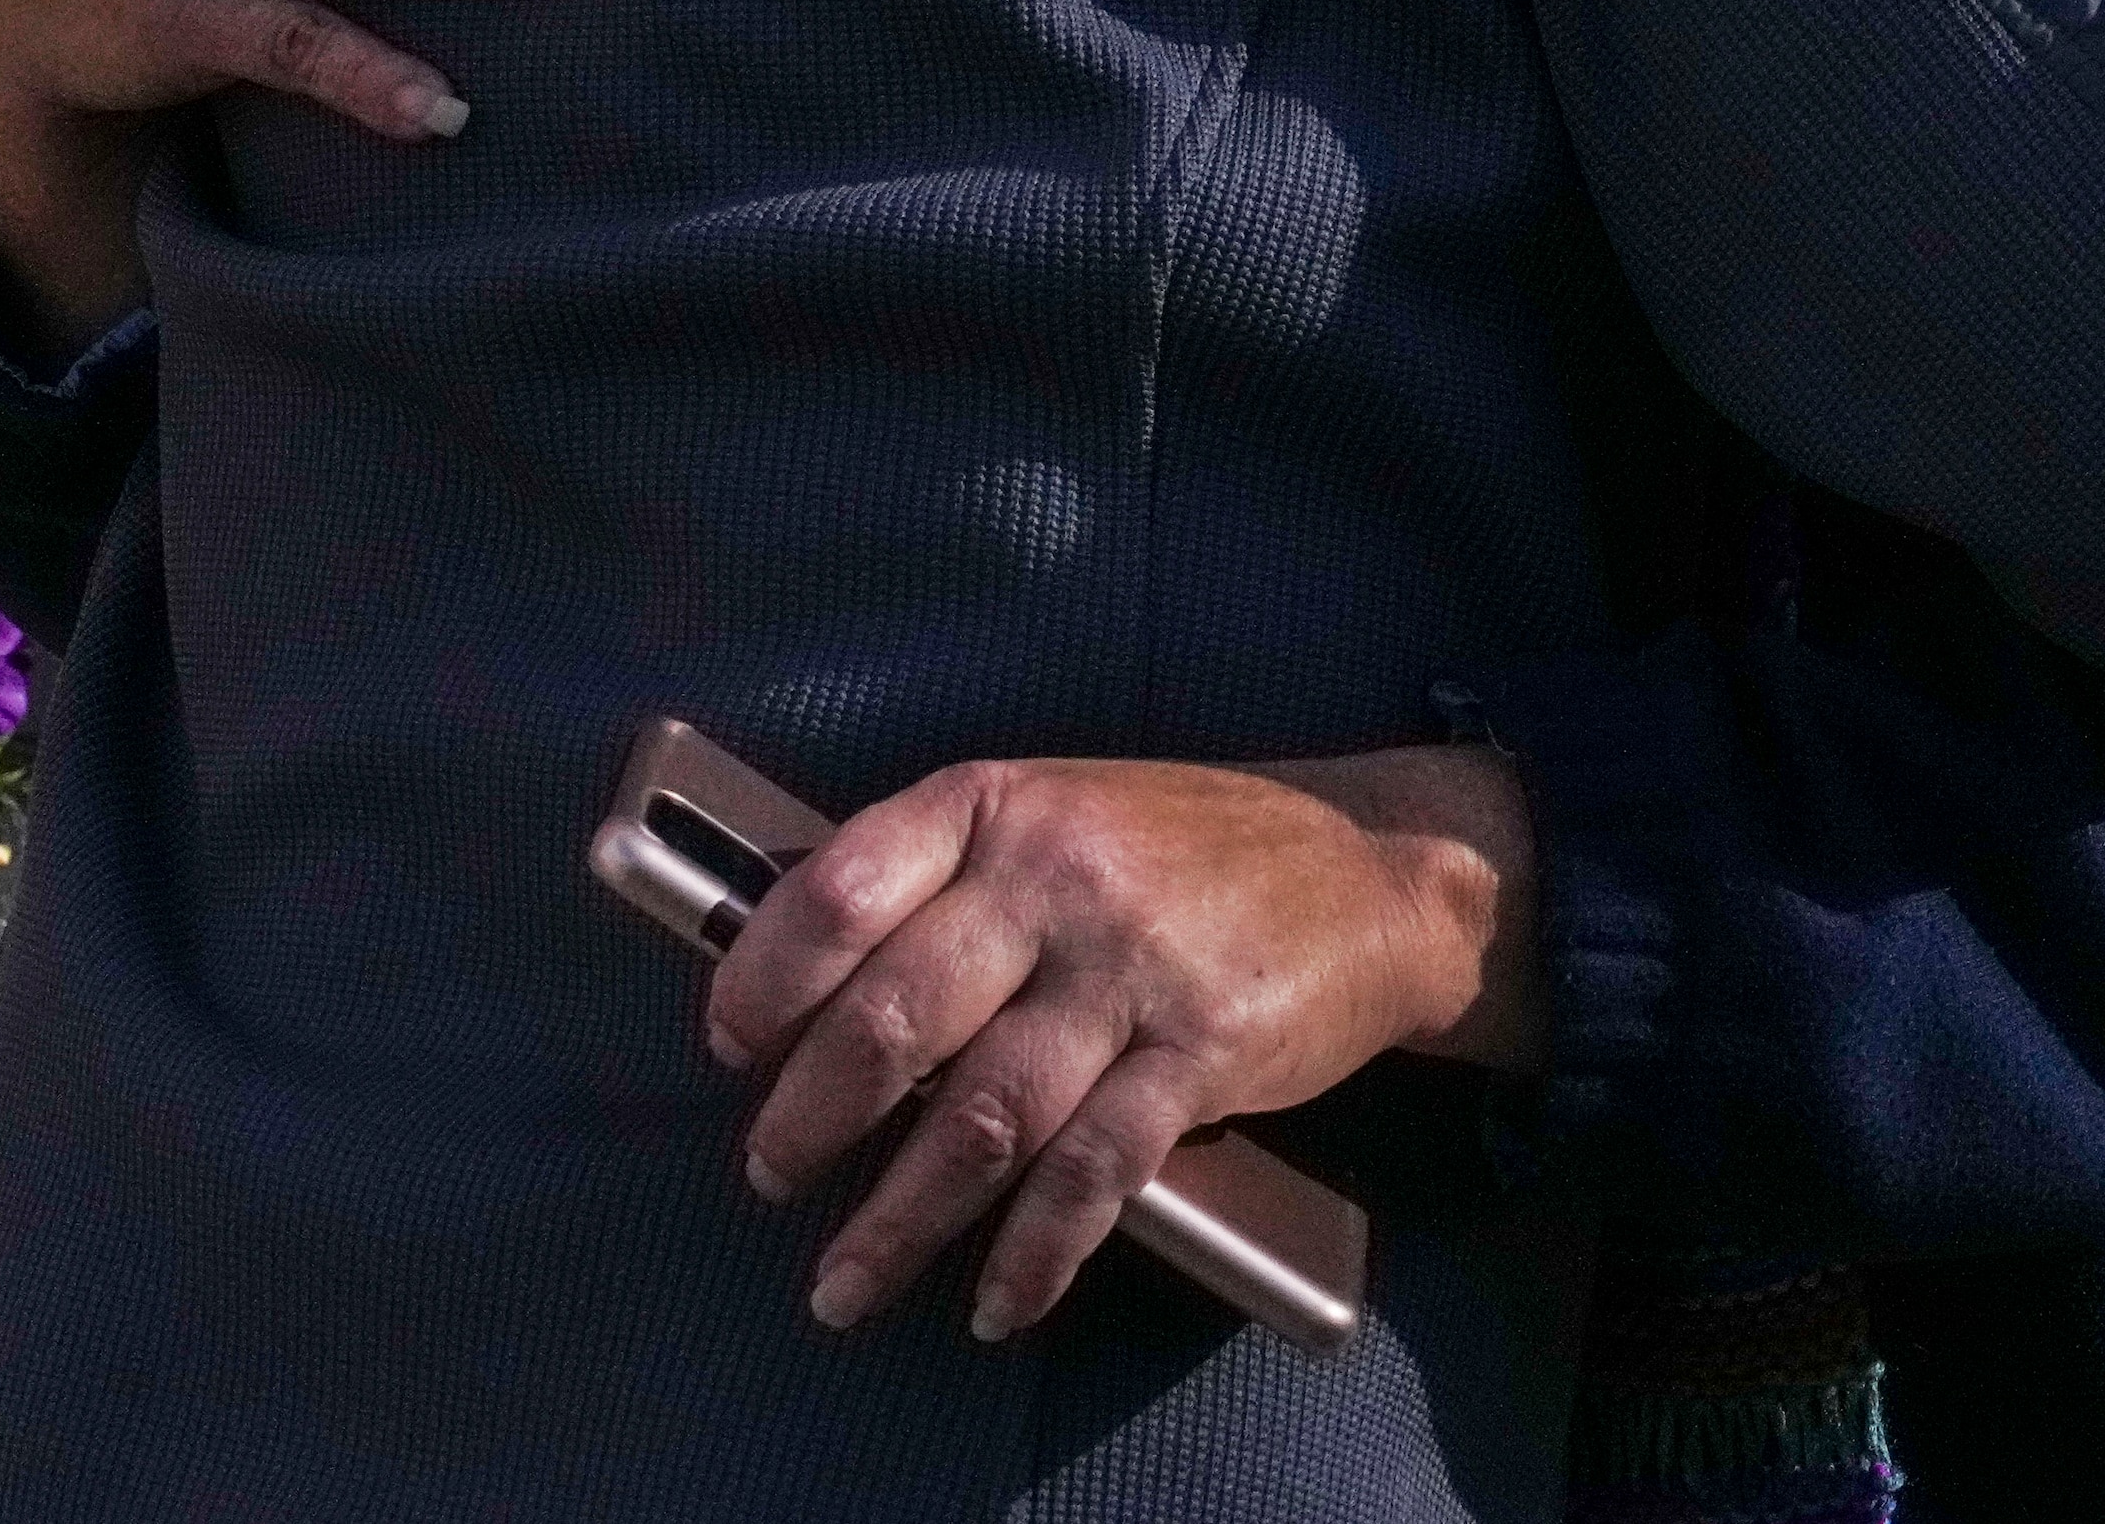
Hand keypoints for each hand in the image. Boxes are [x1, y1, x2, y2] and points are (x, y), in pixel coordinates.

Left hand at [706, 747, 1535, 1343]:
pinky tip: (997, 1299)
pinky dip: (1034, 1251)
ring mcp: (1132, 966)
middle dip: (811, 1118)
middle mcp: (1058, 875)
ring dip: (898, 1220)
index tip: (732, 1046)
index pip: (842, 886)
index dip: (767, 976)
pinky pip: (1093, 1171)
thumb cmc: (1188, 854)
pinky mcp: (1201, 1050)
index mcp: (1001, 804)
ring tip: (844, 1285)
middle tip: (771, 1175)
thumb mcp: (1061, 813)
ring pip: (981, 1117)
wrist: (1373, 882)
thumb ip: (951, 879)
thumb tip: (811, 995)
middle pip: (895, 1017)